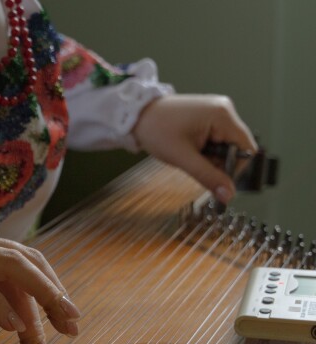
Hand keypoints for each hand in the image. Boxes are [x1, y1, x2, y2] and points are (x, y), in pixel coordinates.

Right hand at [0, 226, 81, 343]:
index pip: (23, 260)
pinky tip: (14, 330)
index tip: (60, 317)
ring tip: (55, 332)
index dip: (47, 287)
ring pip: (13, 269)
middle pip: (28, 262)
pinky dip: (1, 306)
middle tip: (73, 328)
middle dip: (55, 295)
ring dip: (41, 299)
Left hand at [132, 94, 257, 203]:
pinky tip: (189, 149)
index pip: (246, 149)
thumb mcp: (182, 158)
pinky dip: (205, 150)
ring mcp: (217, 112)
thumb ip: (208, 177)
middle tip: (196, 165)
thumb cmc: (156, 130)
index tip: (217, 180)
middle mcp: (225, 110)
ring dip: (210, 157)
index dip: (235, 169)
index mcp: (223, 115)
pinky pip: (216, 139)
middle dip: (218, 162)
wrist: (136, 116)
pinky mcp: (209, 116)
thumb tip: (228, 196)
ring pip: (225, 146)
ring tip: (188, 155)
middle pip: (236, 148)